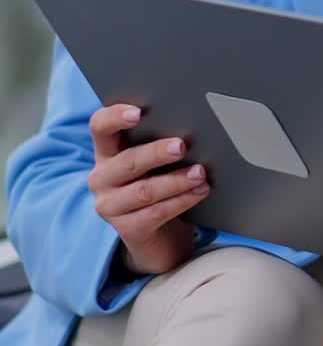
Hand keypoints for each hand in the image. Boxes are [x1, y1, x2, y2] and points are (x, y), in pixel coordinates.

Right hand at [86, 103, 206, 275]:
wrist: (162, 234)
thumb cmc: (161, 182)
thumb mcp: (158, 160)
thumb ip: (163, 139)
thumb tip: (195, 120)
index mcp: (108, 152)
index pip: (100, 127)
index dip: (115, 117)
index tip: (138, 112)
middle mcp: (102, 178)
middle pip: (128, 161)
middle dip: (157, 152)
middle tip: (182, 146)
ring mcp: (111, 206)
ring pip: (144, 190)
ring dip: (176, 180)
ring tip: (200, 173)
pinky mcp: (127, 229)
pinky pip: (156, 213)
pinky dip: (182, 200)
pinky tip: (200, 191)